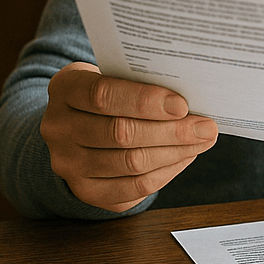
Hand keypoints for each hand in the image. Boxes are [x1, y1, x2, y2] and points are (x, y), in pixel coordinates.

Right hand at [41, 62, 217, 211]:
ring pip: (130, 163)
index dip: (145, 101)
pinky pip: (132, 188)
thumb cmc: (111, 90)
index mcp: (65, 87)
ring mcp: (67, 163)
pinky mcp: (85, 190)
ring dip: (175, 153)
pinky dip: (165, 173)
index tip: (182, 105)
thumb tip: (195, 95)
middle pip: (120, 134)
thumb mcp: (116, 73)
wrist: (78, 121)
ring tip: (203, 140)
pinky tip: (185, 157)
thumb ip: (144, 80)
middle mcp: (58, 127)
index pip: (103, 95)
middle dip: (171, 131)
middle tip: (206, 127)